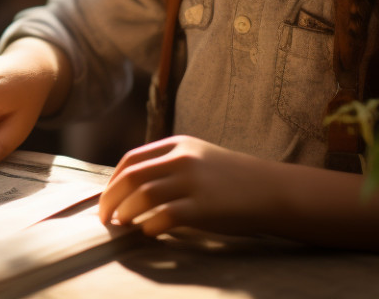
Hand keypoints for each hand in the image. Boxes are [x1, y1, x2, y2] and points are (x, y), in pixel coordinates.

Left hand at [98, 135, 270, 236]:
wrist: (273, 190)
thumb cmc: (233, 179)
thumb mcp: (200, 158)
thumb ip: (170, 166)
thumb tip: (133, 188)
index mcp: (178, 145)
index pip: (131, 160)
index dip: (112, 181)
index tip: (106, 198)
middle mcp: (183, 159)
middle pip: (131, 177)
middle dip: (110, 199)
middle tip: (105, 217)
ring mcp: (193, 182)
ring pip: (143, 196)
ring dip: (126, 212)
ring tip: (121, 225)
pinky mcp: (204, 207)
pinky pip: (165, 217)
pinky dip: (150, 226)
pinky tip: (149, 232)